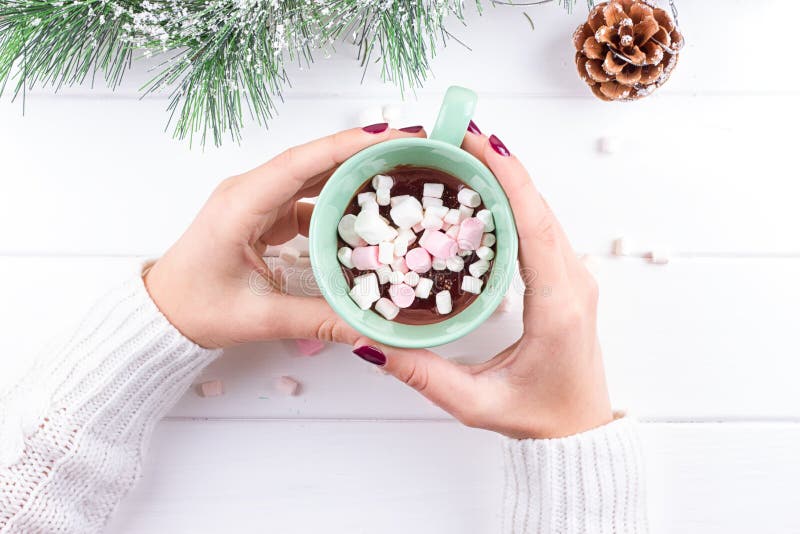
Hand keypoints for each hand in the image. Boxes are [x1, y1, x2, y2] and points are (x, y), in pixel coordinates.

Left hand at [145, 124, 426, 348]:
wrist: (161, 313)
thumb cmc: (194, 308)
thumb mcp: (260, 317)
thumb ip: (320, 320)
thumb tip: (371, 329)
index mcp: (241, 204)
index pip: (302, 162)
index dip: (349, 145)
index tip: (392, 134)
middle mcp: (250, 192)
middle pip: (315, 160)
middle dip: (363, 151)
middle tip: (412, 148)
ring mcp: (257, 201)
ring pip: (313, 176)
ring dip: (353, 172)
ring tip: (399, 173)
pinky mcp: (264, 215)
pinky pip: (308, 198)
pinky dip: (338, 201)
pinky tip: (367, 213)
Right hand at [352, 126, 612, 438]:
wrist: (580, 431)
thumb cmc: (537, 418)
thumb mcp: (475, 404)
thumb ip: (422, 375)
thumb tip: (369, 342)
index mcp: (557, 304)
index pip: (534, 226)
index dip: (509, 179)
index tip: (480, 143)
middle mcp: (573, 281)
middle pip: (539, 207)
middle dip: (501, 165)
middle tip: (458, 135)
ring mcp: (575, 276)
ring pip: (542, 212)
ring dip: (508, 178)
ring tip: (465, 152)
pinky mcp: (567, 277)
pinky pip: (541, 227)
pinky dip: (516, 200)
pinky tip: (485, 189)